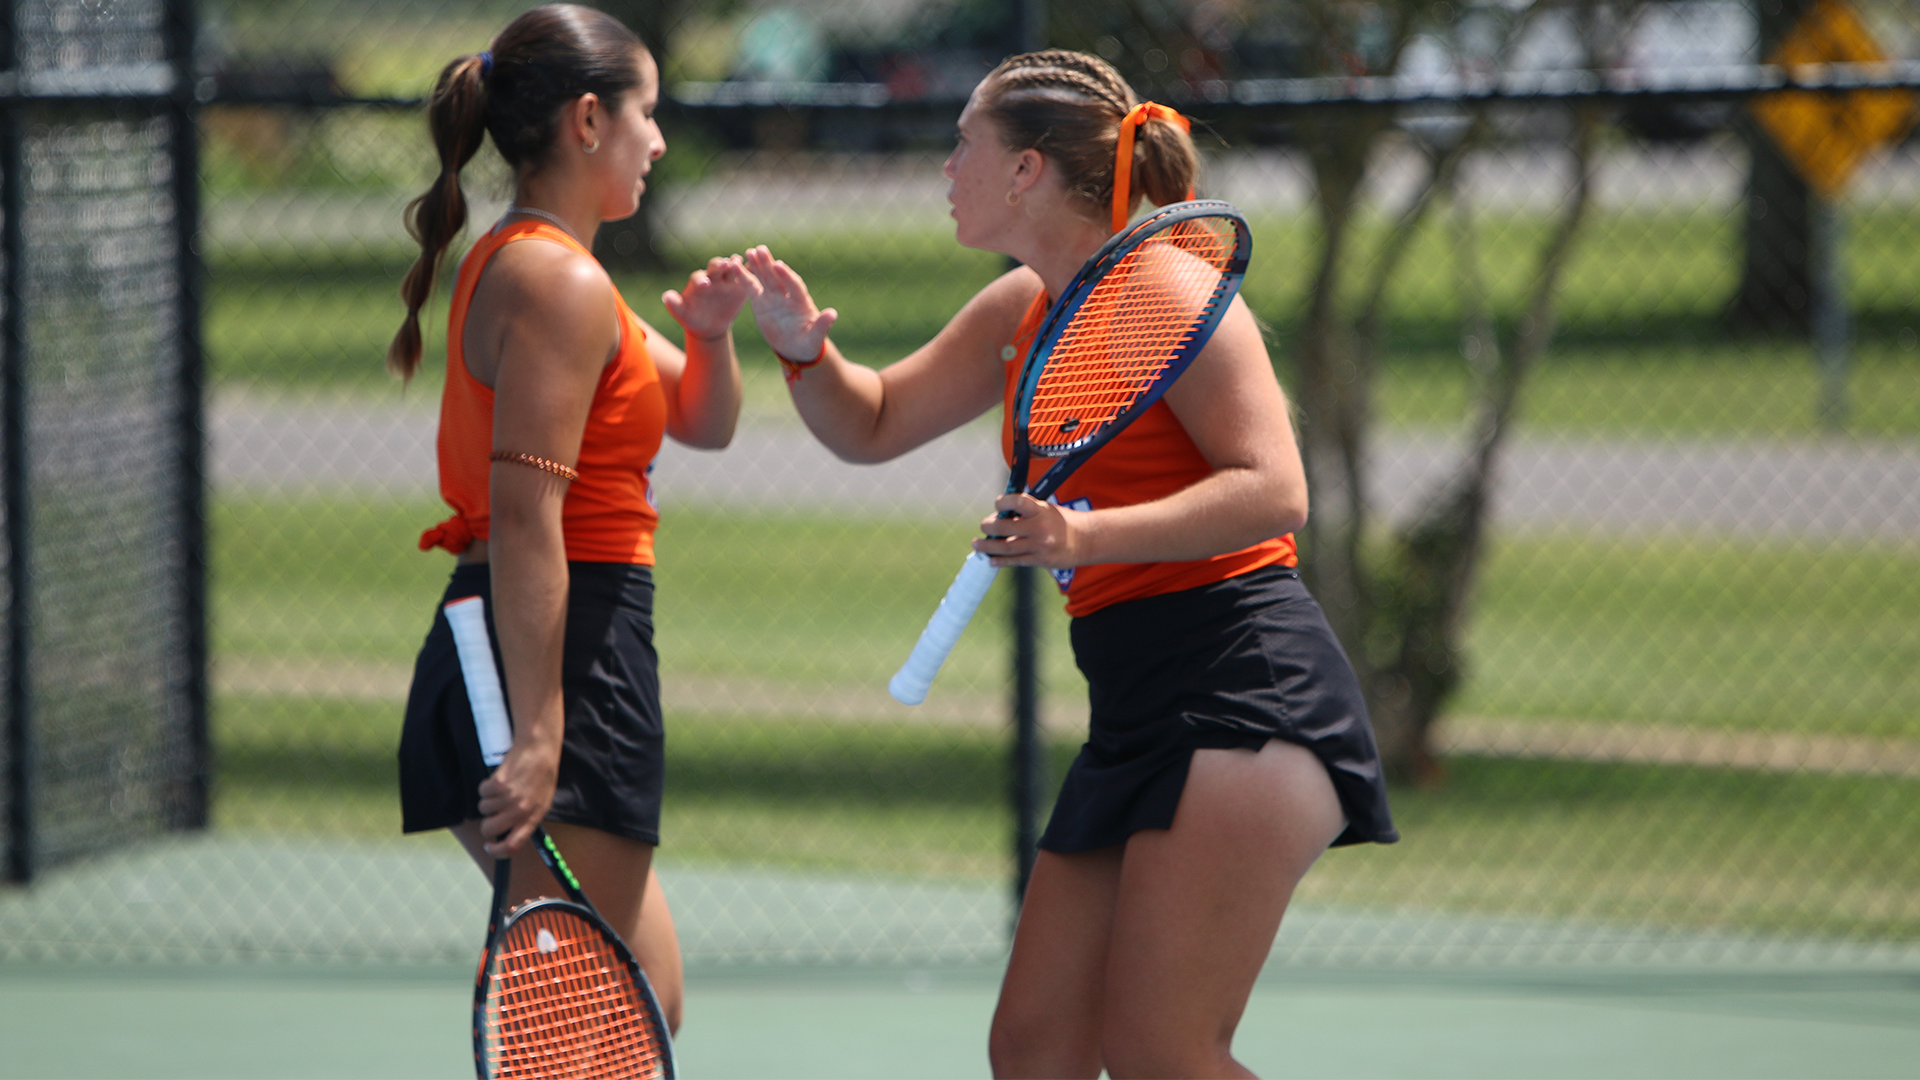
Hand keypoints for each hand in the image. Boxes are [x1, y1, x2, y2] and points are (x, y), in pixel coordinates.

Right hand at [475, 743, 559, 857]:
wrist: (539, 751)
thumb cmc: (541, 777)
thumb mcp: (541, 803)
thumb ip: (526, 820)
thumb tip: (508, 834)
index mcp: (533, 818)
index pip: (512, 846)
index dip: (497, 851)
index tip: (489, 847)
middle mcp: (520, 811)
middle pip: (489, 829)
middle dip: (487, 824)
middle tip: (493, 814)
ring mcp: (508, 798)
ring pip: (484, 809)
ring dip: (490, 800)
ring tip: (504, 789)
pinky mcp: (497, 784)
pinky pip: (482, 792)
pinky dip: (487, 787)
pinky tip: (500, 779)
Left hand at [662, 254, 757, 340]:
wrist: (709, 324)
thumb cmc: (692, 317)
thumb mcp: (682, 313)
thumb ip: (674, 305)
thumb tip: (665, 296)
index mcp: (698, 282)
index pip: (698, 277)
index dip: (701, 279)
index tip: (705, 284)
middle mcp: (713, 277)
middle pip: (716, 267)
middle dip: (720, 265)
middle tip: (725, 264)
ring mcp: (727, 280)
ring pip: (732, 269)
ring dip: (736, 264)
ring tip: (740, 262)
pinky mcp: (740, 287)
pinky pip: (747, 278)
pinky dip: (752, 273)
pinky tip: (759, 271)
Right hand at [742, 245, 837, 360]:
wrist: (795, 348)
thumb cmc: (808, 343)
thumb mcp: (815, 338)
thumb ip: (822, 325)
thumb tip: (833, 313)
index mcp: (801, 302)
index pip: (794, 286)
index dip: (787, 276)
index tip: (779, 265)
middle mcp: (787, 296)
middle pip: (778, 277)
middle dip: (769, 264)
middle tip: (761, 249)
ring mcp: (774, 297)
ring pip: (765, 278)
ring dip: (757, 265)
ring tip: (749, 252)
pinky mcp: (761, 301)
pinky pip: (752, 287)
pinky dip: (744, 277)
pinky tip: (735, 265)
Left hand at [972, 493, 1084, 568]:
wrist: (1085, 540)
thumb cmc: (1062, 522)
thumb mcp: (1046, 509)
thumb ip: (1025, 511)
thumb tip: (998, 516)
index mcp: (1040, 510)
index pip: (1016, 502)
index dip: (1002, 502)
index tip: (997, 504)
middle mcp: (1039, 527)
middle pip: (1004, 527)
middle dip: (989, 526)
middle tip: (984, 525)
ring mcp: (1039, 545)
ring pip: (1005, 546)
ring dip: (988, 545)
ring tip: (977, 543)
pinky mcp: (1040, 560)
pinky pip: (1015, 561)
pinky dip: (1000, 560)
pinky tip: (991, 560)